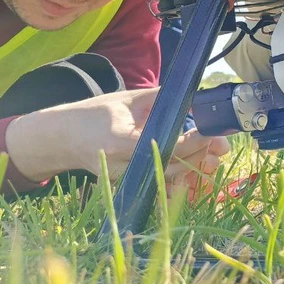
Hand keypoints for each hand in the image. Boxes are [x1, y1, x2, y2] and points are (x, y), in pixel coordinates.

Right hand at [6, 88, 229, 194]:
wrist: (62, 138)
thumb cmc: (93, 114)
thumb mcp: (126, 99)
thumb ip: (160, 98)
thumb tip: (193, 94)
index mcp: (120, 142)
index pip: (166, 146)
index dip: (193, 142)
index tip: (210, 132)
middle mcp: (122, 166)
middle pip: (171, 167)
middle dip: (200, 157)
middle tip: (221, 146)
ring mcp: (124, 179)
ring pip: (167, 181)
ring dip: (194, 171)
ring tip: (214, 157)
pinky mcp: (126, 186)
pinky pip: (159, 189)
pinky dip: (180, 184)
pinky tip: (197, 174)